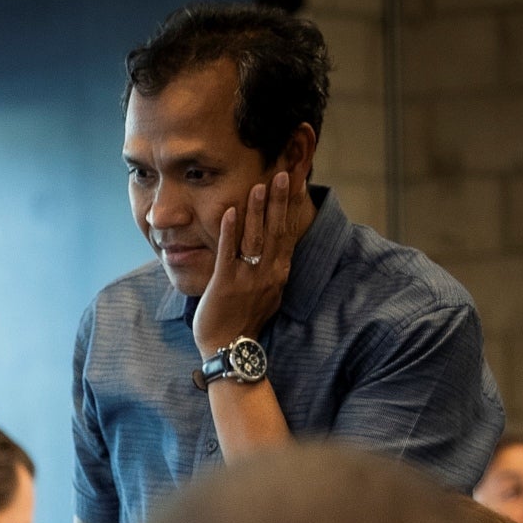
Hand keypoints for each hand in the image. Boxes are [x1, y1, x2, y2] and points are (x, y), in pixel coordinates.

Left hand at [193, 170, 300, 354]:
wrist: (230, 348)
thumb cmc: (245, 320)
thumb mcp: (269, 293)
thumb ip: (273, 270)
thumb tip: (280, 253)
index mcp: (278, 273)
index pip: (288, 233)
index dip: (292, 208)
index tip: (297, 183)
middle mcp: (268, 273)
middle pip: (276, 231)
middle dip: (280, 201)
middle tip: (284, 173)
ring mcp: (247, 279)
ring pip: (255, 239)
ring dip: (257, 210)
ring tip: (259, 185)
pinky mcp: (225, 285)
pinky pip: (228, 254)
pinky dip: (229, 232)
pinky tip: (230, 211)